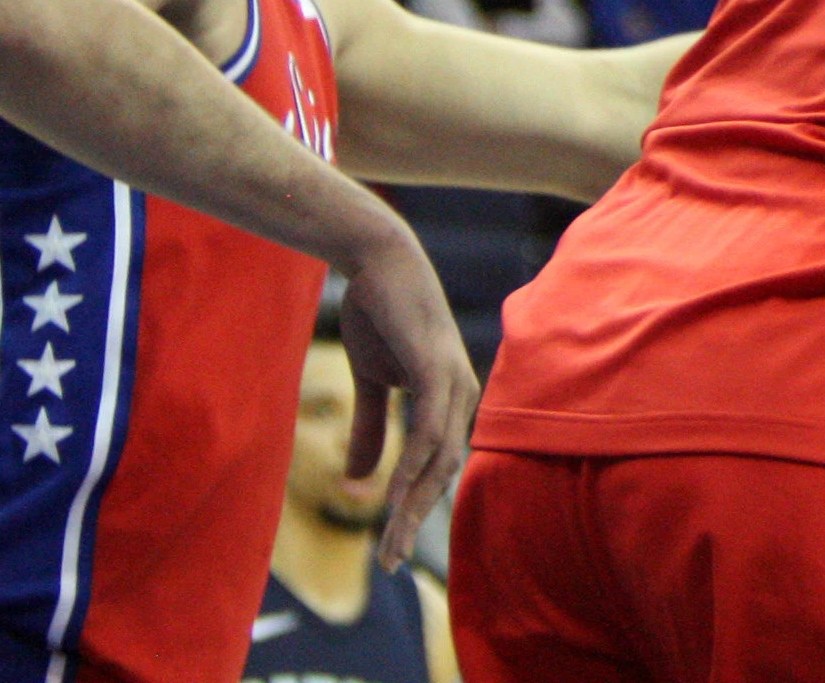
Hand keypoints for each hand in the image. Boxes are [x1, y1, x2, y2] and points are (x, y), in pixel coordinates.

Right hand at [334, 227, 479, 569]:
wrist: (377, 261)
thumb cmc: (380, 316)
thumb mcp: (371, 381)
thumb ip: (372, 428)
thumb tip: (363, 481)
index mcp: (450, 401)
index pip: (439, 467)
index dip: (416, 508)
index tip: (390, 548)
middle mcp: (462, 395)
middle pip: (444, 472)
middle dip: (414, 520)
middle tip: (388, 563)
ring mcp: (454, 381)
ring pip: (438, 458)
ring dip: (411, 504)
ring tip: (387, 541)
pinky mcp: (437, 367)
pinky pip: (428, 427)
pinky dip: (413, 463)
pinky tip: (394, 493)